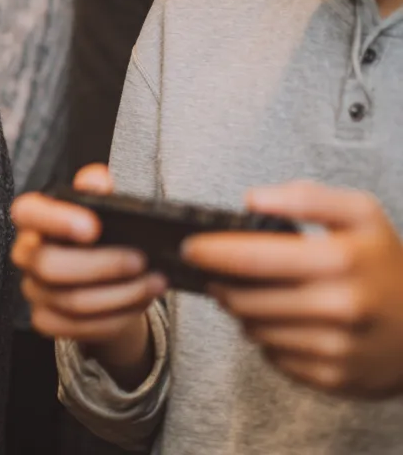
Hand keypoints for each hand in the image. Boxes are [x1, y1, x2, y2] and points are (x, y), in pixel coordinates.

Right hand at [11, 164, 163, 389]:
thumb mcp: (102, 208)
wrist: (107, 280)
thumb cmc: (103, 238)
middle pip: (49, 266)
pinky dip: (114, 319)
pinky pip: (77, 329)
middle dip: (101, 265)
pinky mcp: (46, 321)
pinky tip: (138, 304)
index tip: (93, 226)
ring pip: (70, 302)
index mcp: (35, 220)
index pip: (25, 212)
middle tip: (141, 260)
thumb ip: (96, 188)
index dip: (54, 220)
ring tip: (153, 283)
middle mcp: (27, 254)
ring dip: (119, 295)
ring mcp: (34, 291)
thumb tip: (97, 180)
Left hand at [184, 181, 402, 398]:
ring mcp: (337, 348)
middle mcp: (339, 307)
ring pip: (253, 330)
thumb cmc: (386, 264)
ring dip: (242, 311)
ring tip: (250, 294)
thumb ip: (306, 197)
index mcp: (341, 260)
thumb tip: (252, 199)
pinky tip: (281, 322)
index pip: (250, 257)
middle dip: (221, 283)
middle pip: (244, 298)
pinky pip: (274, 357)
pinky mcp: (333, 377)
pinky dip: (268, 338)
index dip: (210, 252)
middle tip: (216, 273)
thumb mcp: (360, 215)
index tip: (191, 247)